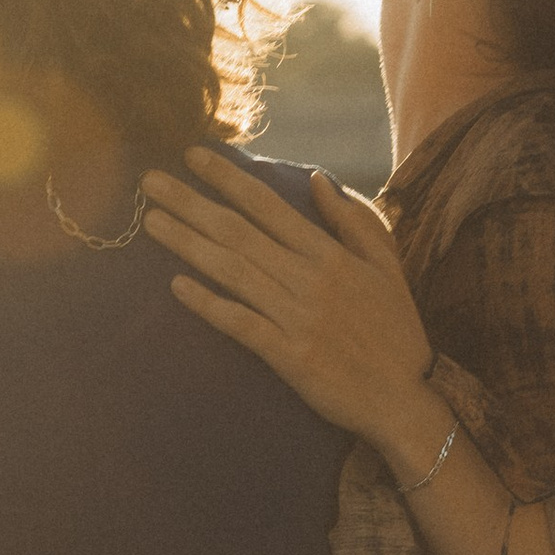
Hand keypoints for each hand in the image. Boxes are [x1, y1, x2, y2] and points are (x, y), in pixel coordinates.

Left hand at [142, 152, 442, 460]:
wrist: (404, 399)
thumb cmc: (396, 332)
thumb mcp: (386, 266)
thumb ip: (352, 221)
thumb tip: (317, 178)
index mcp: (331, 256)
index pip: (269, 206)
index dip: (228, 179)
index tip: (192, 155)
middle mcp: (309, 280)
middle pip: (239, 233)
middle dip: (191, 203)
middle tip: (150, 181)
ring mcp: (297, 318)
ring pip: (233, 272)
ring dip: (188, 245)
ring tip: (151, 222)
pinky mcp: (288, 356)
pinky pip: (241, 324)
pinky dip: (209, 304)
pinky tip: (176, 286)